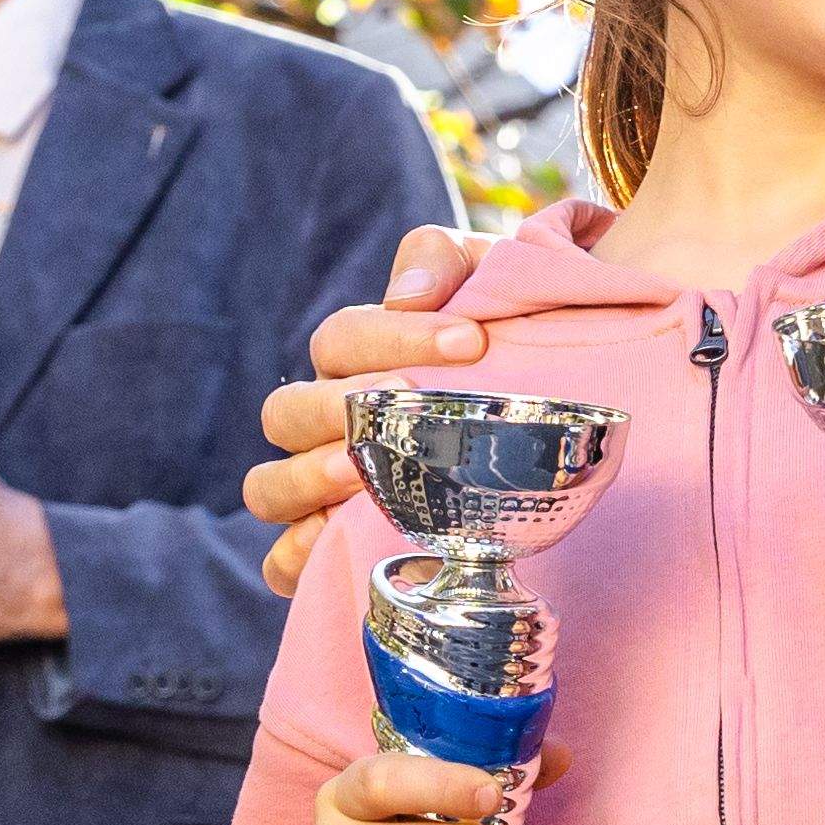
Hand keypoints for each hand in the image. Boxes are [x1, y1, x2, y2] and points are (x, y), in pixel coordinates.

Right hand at [248, 222, 501, 595]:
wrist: (555, 392)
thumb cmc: (507, 335)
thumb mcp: (484, 279)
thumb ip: (442, 262)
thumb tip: (406, 298)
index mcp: (354, 356)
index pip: (342, 340)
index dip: (396, 337)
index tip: (472, 339)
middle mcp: (327, 421)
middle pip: (289, 413)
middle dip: (342, 408)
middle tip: (409, 404)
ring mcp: (320, 486)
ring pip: (268, 487)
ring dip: (306, 478)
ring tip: (358, 473)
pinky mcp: (332, 544)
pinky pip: (282, 561)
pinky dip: (297, 555)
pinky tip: (337, 540)